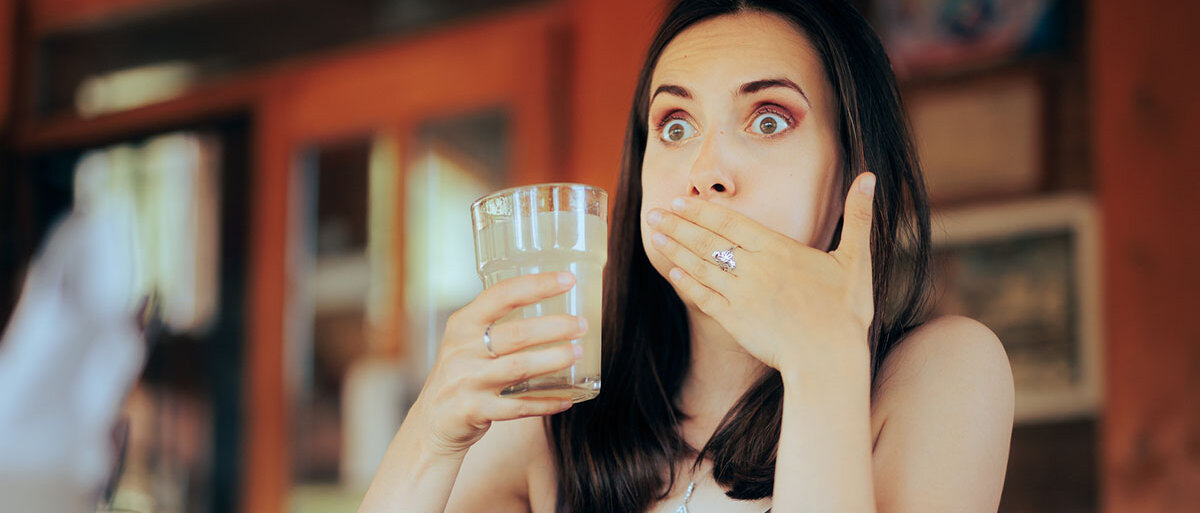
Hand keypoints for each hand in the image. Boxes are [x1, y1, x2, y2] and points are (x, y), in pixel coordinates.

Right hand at [413, 272, 587, 456]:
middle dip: (554, 327)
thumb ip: (496, 325)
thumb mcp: (465, 342)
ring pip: (519, 368)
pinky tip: (566, 399)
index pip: (501, 295)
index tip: (566, 279)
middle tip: (581, 325)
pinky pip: (518, 407)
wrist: (431, 422)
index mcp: (462, 324)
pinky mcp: (474, 411)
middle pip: (516, 334)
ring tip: (577, 353)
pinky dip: (545, 403)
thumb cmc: (460, 374)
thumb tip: (551, 310)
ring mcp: (467, 382)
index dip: (536, 285)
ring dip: (553, 359)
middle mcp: (462, 350)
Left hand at [645, 172, 876, 372]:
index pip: (730, 221)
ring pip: (701, 266)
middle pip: (708, 240)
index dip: (702, 210)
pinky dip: (687, 283)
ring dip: (675, 249)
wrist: (829, 358)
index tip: (679, 201)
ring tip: (655, 236)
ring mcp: (741, 295)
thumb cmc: (845, 311)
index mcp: (778, 249)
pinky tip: (672, 273)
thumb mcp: (856, 259)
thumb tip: (870, 177)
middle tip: (652, 214)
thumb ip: (858, 217)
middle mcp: (754, 267)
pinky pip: (704, 297)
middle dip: (677, 225)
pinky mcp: (735, 321)